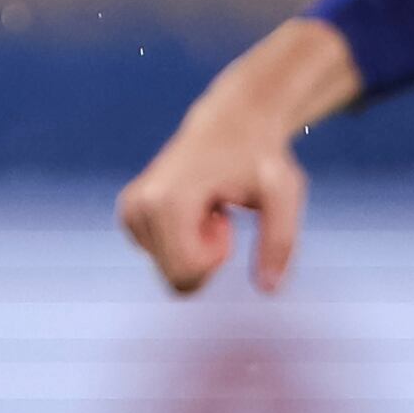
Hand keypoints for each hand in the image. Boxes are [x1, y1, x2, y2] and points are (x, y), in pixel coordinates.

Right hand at [114, 16, 355, 293]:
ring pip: (166, 269)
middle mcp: (139, 206)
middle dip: (204, 257)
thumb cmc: (259, 157)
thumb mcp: (283, 194)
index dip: (215, 258)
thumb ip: (279, 243)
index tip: (225, 221)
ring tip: (208, 208)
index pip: (185, 274)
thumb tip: (268, 289)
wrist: (231, 123)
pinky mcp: (130, 213)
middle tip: (218, 216)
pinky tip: (195, 208)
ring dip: (194, 247)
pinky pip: (159, 256)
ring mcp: (130, 209)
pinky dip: (181, 241)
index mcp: (167, 202)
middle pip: (174, 278)